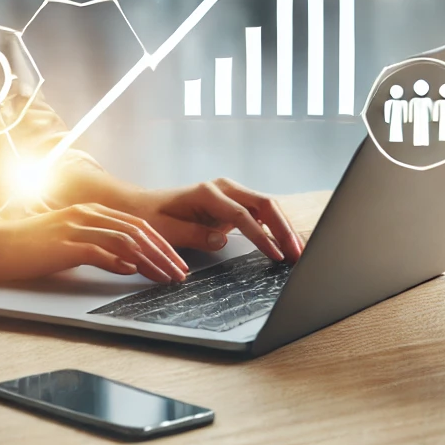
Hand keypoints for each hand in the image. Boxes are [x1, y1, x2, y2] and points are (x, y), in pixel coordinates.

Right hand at [0, 203, 189, 284]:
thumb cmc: (29, 247)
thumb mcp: (68, 241)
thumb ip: (95, 245)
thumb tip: (126, 262)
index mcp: (90, 210)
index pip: (136, 223)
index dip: (160, 242)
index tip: (176, 261)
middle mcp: (86, 214)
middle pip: (136, 230)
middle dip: (163, 252)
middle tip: (179, 272)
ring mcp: (74, 227)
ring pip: (123, 240)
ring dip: (149, 261)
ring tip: (164, 277)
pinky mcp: (62, 244)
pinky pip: (98, 250)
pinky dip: (118, 261)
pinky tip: (132, 272)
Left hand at [122, 178, 304, 262]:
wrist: (145, 206)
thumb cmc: (153, 218)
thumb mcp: (167, 230)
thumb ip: (195, 234)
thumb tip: (223, 239)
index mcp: (207, 193)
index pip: (242, 215)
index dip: (261, 236)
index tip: (275, 255)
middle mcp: (223, 188)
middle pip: (263, 203)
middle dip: (283, 228)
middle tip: (298, 254)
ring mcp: (230, 194)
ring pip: (266, 205)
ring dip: (284, 227)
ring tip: (299, 251)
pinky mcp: (234, 203)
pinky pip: (260, 212)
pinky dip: (276, 226)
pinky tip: (286, 242)